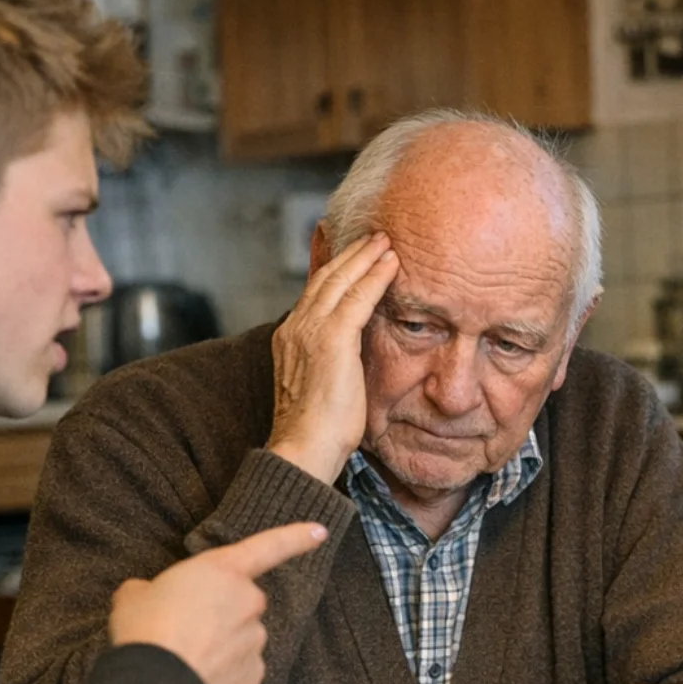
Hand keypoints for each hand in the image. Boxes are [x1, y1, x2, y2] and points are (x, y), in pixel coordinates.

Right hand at [109, 522, 327, 683]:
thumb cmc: (144, 630)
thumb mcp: (133, 596)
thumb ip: (150, 590)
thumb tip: (145, 596)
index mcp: (224, 570)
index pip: (269, 547)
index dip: (296, 537)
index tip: (320, 530)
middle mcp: (250, 601)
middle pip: (241, 602)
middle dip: (218, 613)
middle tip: (181, 628)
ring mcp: (256, 639)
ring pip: (241, 637)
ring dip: (219, 644)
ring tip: (182, 657)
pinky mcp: (255, 674)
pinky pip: (241, 668)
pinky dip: (223, 672)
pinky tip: (195, 677)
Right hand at [267, 232, 399, 483]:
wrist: (304, 447)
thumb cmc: (317, 429)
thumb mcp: (322, 385)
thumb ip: (332, 362)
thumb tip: (349, 359)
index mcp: (290, 337)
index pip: (315, 292)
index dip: (335, 270)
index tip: (352, 254)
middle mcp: (296, 327)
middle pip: (326, 278)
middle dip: (350, 254)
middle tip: (373, 236)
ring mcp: (311, 330)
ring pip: (341, 280)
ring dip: (365, 257)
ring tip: (385, 241)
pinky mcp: (332, 339)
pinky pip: (358, 297)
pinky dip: (376, 277)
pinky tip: (392, 264)